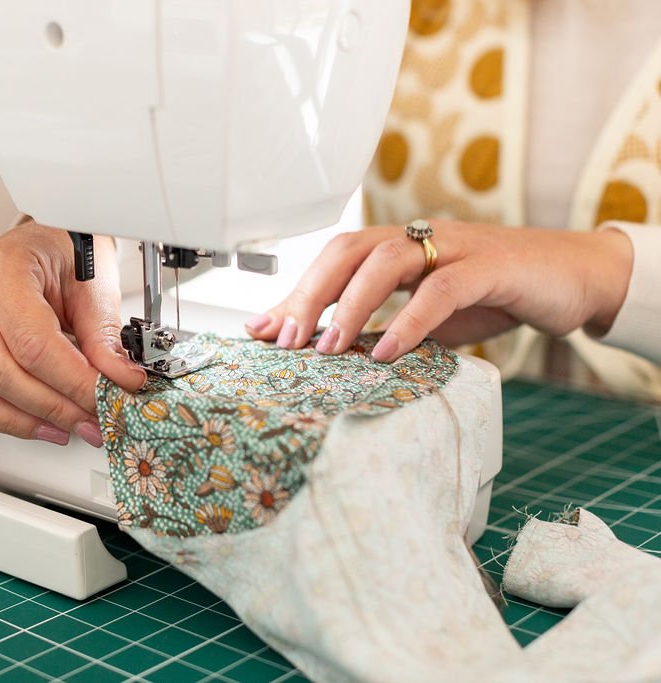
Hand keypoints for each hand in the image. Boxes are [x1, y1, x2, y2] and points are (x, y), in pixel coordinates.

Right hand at [0, 220, 146, 446]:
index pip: (33, 344)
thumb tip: (117, 381)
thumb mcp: (93, 286)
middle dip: (49, 407)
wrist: (46, 235)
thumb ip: (103, 337)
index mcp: (2, 271)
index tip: (105, 401)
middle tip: (90, 421)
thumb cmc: (63, 254)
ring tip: (52, 431)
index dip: (72, 383)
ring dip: (8, 420)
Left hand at [244, 221, 632, 362]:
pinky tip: (387, 351)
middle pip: (347, 250)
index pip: (334, 260)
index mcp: (400, 246)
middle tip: (284, 339)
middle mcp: (420, 238)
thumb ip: (382, 324)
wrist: (575, 277)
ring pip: (387, 259)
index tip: (261, 329)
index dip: (296, 291)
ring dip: (350, 305)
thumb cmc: (495, 293)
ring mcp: (455, 247)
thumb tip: (330, 349)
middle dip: (309, 294)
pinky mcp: (492, 266)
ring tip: (327, 348)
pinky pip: (441, 288)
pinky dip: (409, 320)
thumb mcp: (427, 313)